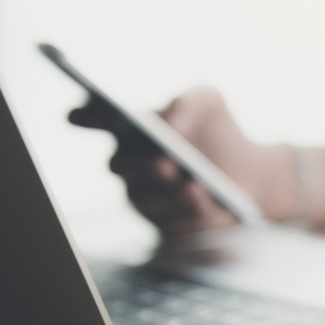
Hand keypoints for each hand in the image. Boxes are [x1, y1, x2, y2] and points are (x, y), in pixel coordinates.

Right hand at [69, 87, 294, 233]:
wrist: (248, 170)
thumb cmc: (217, 129)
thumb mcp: (209, 102)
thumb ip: (189, 101)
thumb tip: (173, 126)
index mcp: (128, 128)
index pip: (95, 120)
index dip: (82, 117)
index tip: (76, 114)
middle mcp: (127, 165)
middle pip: (120, 165)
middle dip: (141, 166)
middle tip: (166, 164)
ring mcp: (143, 197)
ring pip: (147, 200)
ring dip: (170, 195)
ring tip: (194, 186)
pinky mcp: (165, 224)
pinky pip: (172, 222)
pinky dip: (190, 211)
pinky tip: (205, 199)